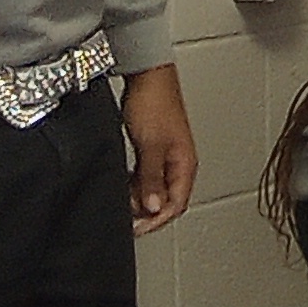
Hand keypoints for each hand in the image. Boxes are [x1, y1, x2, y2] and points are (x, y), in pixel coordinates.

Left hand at [119, 64, 195, 232]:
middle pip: (168, 200)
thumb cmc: (154, 104)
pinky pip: (148, 177)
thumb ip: (151, 179)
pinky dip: (136, 185)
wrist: (148, 77)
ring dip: (140, 199)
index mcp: (185, 164)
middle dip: (147, 212)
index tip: (135, 229)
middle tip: (125, 217)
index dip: (156, 221)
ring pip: (156, 189)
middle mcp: (179, 163)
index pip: (176, 205)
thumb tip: (153, 208)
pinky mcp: (155, 149)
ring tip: (122, 201)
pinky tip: (123, 184)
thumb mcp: (150, 147)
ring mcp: (167, 156)